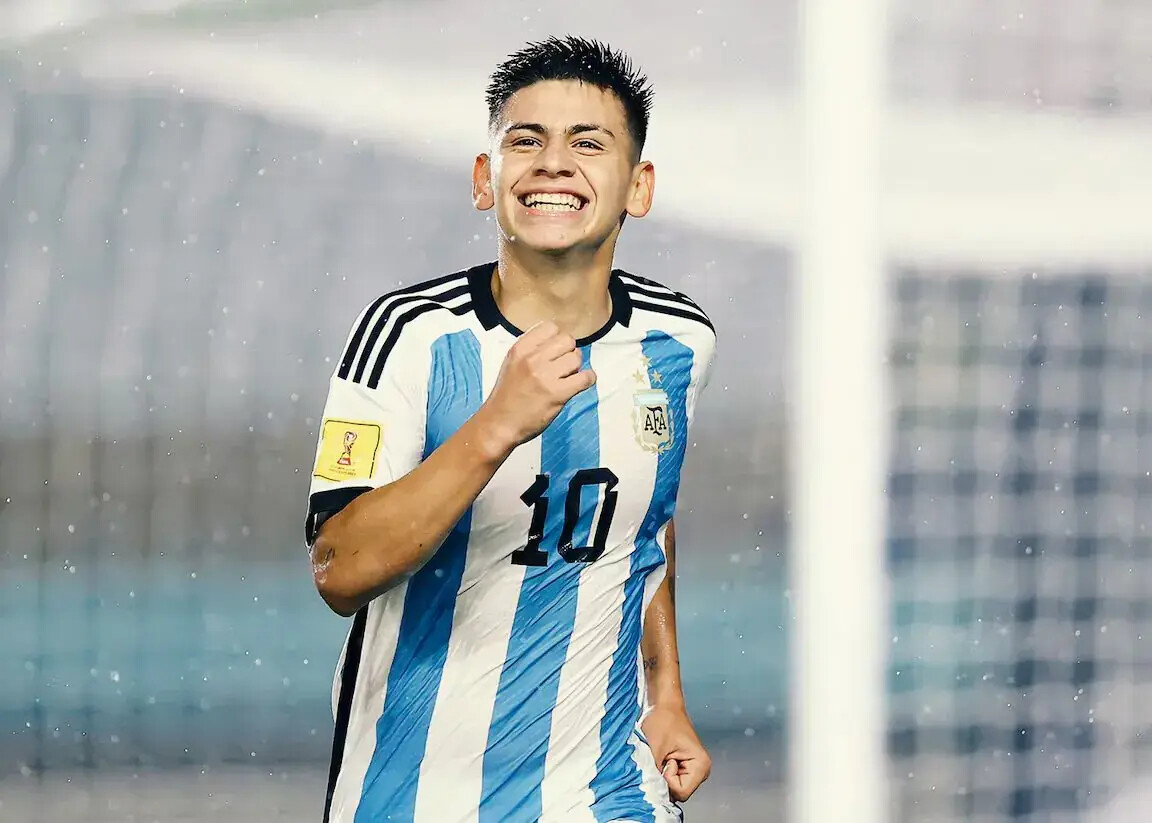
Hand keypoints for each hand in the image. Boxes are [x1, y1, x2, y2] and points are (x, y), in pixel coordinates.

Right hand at [480, 321, 595, 448]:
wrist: (499, 423)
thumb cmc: (507, 395)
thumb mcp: (512, 363)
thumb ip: (531, 350)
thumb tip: (558, 342)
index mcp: (520, 349)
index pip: (551, 327)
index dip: (558, 338)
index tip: (557, 351)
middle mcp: (532, 359)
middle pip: (567, 340)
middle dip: (569, 352)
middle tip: (564, 365)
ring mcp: (545, 376)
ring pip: (576, 358)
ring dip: (576, 368)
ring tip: (568, 378)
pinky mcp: (557, 394)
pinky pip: (585, 378)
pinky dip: (588, 379)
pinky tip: (582, 383)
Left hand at [642, 704, 711, 802]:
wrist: (663, 705)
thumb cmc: (663, 720)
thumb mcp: (655, 748)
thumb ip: (654, 773)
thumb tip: (650, 792)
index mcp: (701, 765)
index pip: (681, 792)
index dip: (667, 780)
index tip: (665, 760)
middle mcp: (700, 771)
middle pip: (678, 793)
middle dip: (664, 779)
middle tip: (661, 758)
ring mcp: (692, 770)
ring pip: (673, 788)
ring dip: (662, 775)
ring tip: (661, 756)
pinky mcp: (683, 768)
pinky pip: (670, 780)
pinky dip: (662, 772)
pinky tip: (661, 757)